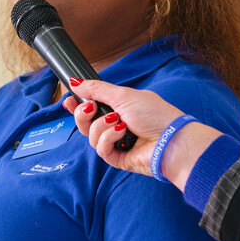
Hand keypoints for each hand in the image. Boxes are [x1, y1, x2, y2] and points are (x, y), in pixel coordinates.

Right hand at [64, 79, 225, 190]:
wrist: (171, 139)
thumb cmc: (155, 114)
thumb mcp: (123, 95)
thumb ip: (97, 89)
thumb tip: (75, 82)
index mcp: (119, 108)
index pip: (90, 108)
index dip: (77, 105)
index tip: (68, 100)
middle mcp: (115, 125)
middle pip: (85, 123)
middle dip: (83, 115)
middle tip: (91, 108)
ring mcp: (117, 142)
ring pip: (91, 136)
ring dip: (102, 126)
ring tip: (119, 121)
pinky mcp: (118, 158)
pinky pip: (101, 149)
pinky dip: (109, 138)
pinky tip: (122, 133)